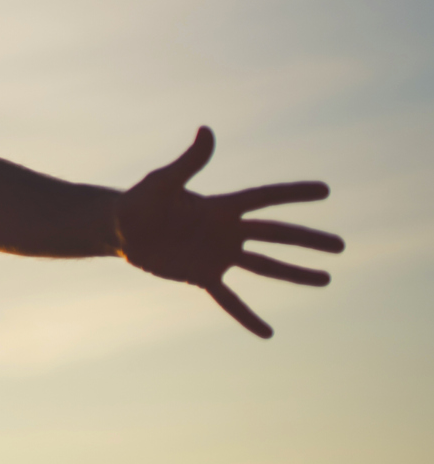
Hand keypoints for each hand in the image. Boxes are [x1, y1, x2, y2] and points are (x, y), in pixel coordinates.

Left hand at [114, 127, 342, 337]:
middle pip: (275, 235)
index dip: (293, 193)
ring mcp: (218, 255)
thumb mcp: (163, 182)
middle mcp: (226, 231)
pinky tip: (267, 332)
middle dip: (308, 240)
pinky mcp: (202, 276)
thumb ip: (189, 162)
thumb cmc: (140, 200)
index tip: (325, 190)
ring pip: (264, 267)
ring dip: (294, 274)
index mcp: (220, 207)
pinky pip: (229, 300)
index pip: (264, 198)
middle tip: (341, 245)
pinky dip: (246, 316)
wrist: (121, 228)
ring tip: (326, 280)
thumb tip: (207, 130)